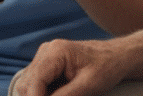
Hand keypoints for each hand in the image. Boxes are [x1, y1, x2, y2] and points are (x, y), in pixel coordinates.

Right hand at [10, 38, 129, 95]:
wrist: (116, 57)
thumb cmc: (106, 67)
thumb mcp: (87, 86)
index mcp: (55, 52)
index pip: (33, 83)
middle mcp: (46, 51)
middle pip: (26, 85)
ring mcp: (45, 57)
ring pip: (28, 85)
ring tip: (67, 94)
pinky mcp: (48, 64)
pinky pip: (36, 84)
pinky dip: (43, 94)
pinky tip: (60, 94)